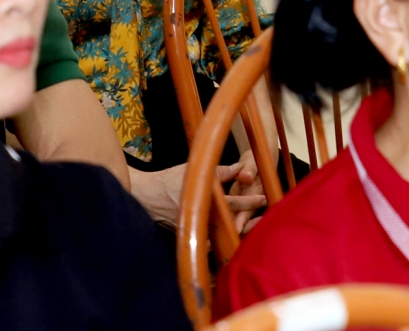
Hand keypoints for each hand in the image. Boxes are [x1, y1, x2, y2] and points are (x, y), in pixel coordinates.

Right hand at [126, 159, 265, 229]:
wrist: (145, 196)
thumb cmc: (169, 181)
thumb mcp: (195, 171)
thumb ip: (220, 171)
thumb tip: (241, 168)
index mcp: (204, 202)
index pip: (233, 203)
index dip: (249, 201)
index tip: (263, 199)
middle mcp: (200, 218)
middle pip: (230, 224)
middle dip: (248, 221)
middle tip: (263, 218)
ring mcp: (194, 228)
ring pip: (221, 233)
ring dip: (236, 229)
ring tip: (252, 227)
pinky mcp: (188, 234)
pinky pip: (207, 240)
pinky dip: (219, 239)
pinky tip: (229, 238)